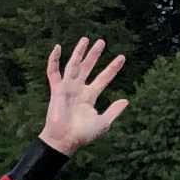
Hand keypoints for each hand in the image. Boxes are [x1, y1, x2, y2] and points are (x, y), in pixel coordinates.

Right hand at [39, 39, 129, 154]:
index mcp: (90, 96)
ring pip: (73, 65)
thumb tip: (126, 100)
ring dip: (79, 52)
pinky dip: (53, 60)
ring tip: (85, 39)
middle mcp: (79, 90)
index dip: (112, 68)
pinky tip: (57, 48)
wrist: (65, 140)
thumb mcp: (104, 122)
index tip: (122, 57)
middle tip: (102, 41)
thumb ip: (114, 111)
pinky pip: (53, 72)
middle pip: (88, 67)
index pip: (103, 78)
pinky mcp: (57, 90)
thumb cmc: (83, 134)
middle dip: (94, 55)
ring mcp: (67, 88)